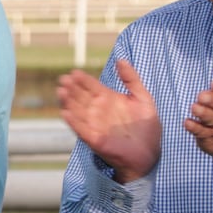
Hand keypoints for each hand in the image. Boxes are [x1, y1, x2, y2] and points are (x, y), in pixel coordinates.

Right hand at [57, 59, 160, 182]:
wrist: (150, 153)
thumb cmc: (146, 127)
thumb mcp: (143, 98)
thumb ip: (131, 79)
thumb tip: (120, 59)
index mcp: (107, 99)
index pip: (91, 86)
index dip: (83, 79)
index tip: (75, 72)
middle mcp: (98, 111)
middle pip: (80, 97)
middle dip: (72, 88)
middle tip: (64, 79)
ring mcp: (94, 124)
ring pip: (77, 111)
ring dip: (68, 102)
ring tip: (62, 91)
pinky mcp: (94, 139)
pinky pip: (81, 129)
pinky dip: (73, 122)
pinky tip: (66, 113)